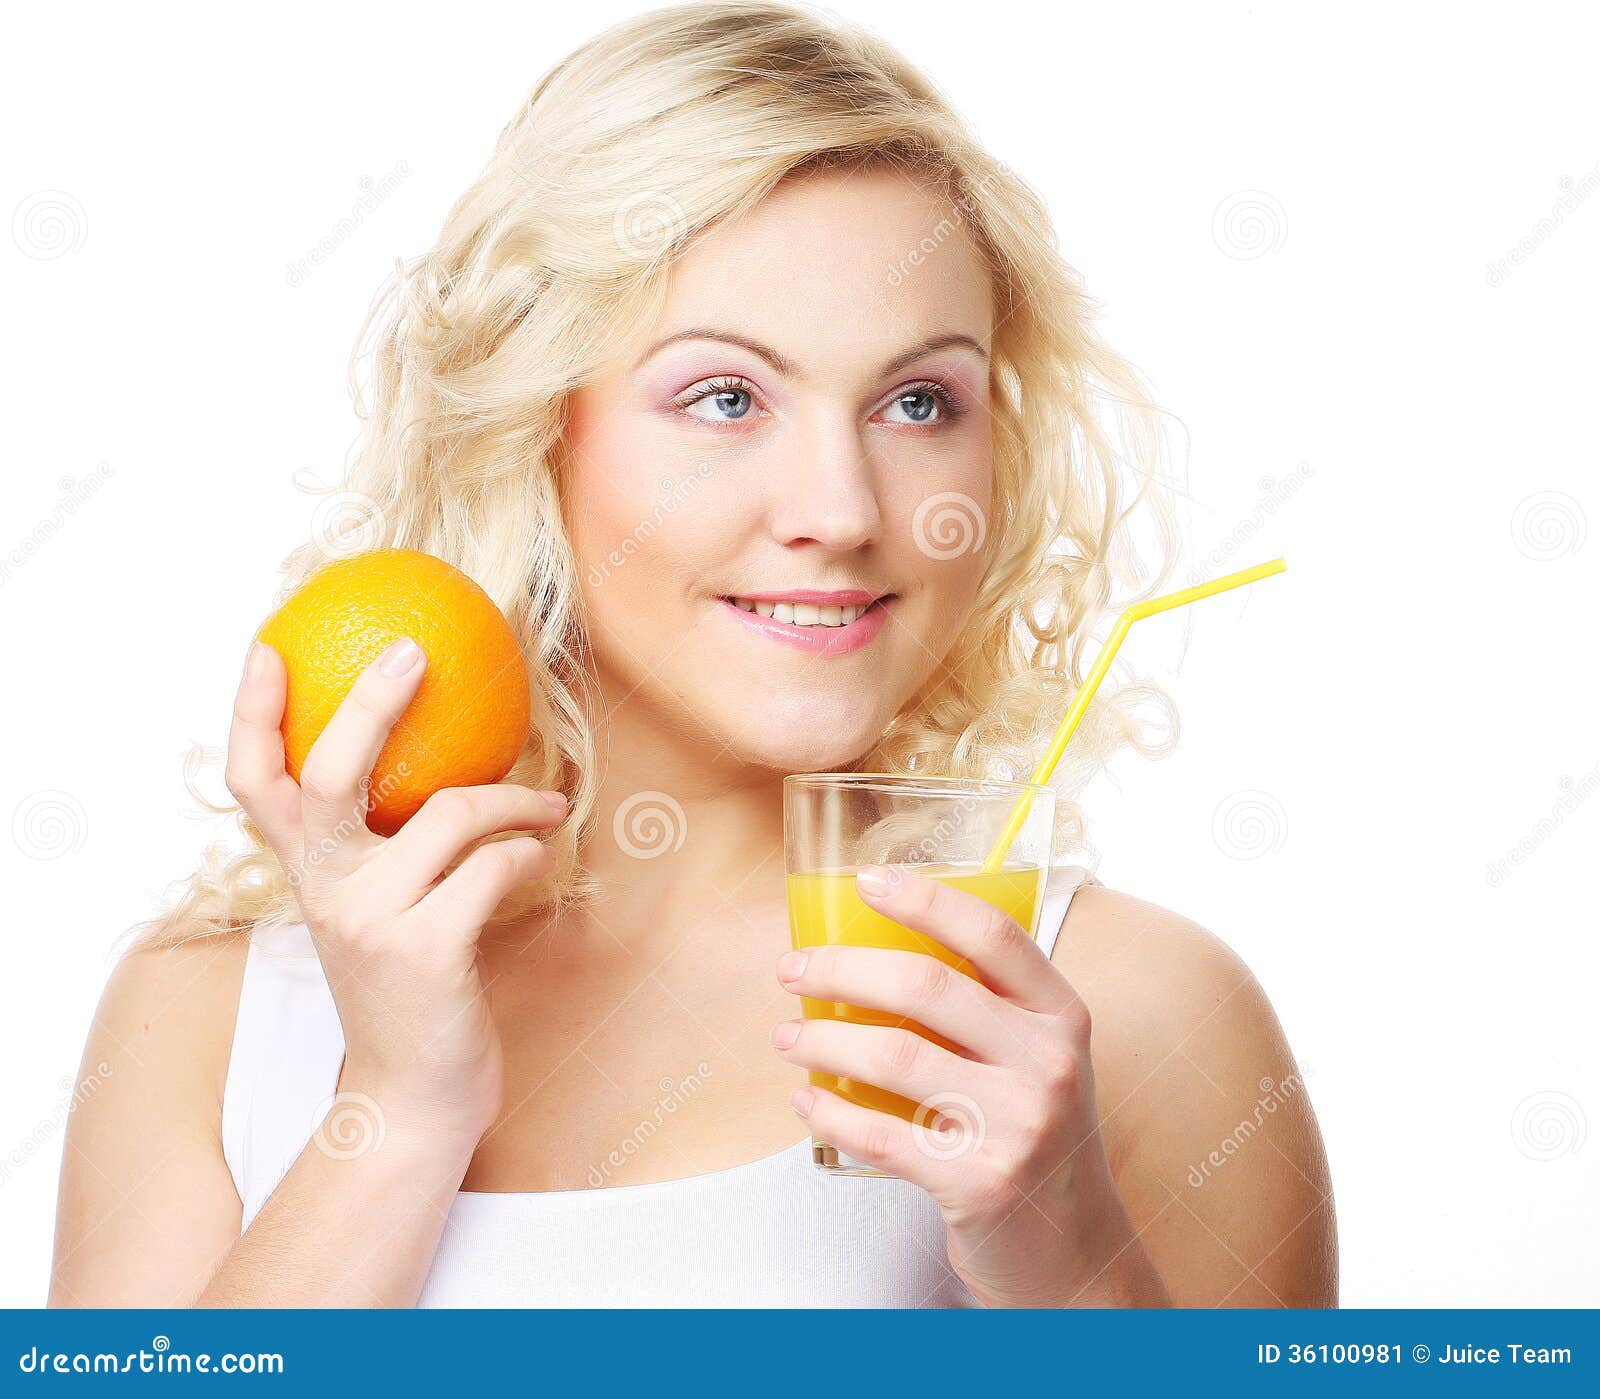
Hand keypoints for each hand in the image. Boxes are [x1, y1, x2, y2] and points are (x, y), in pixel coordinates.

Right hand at [226, 637, 563, 1147]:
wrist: (412, 1099)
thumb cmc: (408, 995)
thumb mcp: (374, 916)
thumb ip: (379, 851)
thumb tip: (431, 764)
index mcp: (308, 875)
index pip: (254, 784)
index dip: (252, 713)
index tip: (267, 646)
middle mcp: (326, 891)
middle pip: (329, 773)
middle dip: (370, 702)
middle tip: (414, 652)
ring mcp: (371, 921)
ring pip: (448, 815)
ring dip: (514, 800)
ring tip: (547, 806)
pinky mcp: (426, 949)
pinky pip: (492, 866)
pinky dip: (526, 853)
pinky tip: (541, 855)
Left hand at [771, 865, 1169, 1307]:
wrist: (1074, 1252)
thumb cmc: (1036, 1137)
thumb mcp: (1036, 1060)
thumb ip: (988, 1008)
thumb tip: (878, 948)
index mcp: (1060, 1015)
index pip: (992, 932)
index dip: (925, 898)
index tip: (866, 881)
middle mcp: (1046, 1061)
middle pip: (926, 984)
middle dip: (841, 967)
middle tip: (792, 969)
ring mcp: (1017, 1124)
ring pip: (895, 1054)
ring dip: (823, 1038)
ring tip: (787, 1035)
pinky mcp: (979, 1181)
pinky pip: (882, 1133)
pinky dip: (830, 1111)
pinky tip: (805, 1099)